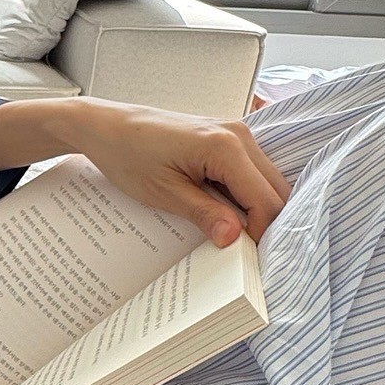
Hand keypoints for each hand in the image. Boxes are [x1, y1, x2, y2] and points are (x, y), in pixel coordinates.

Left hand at [72, 99, 290, 246]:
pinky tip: (222, 210)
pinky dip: (245, 194)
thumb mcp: (164, 193)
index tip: (245, 257)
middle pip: (276, 190)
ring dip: (255, 208)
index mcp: (225, 147)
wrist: (107, 127)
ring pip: (268, 181)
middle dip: (264, 222)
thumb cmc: (128, 156)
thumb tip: (234, 239)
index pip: (266, 200)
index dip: (261, 233)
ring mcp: (236, 132)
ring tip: (227, 229)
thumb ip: (204, 214)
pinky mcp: (228, 137)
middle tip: (240, 249)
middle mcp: (239, 134)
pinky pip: (251, 172)